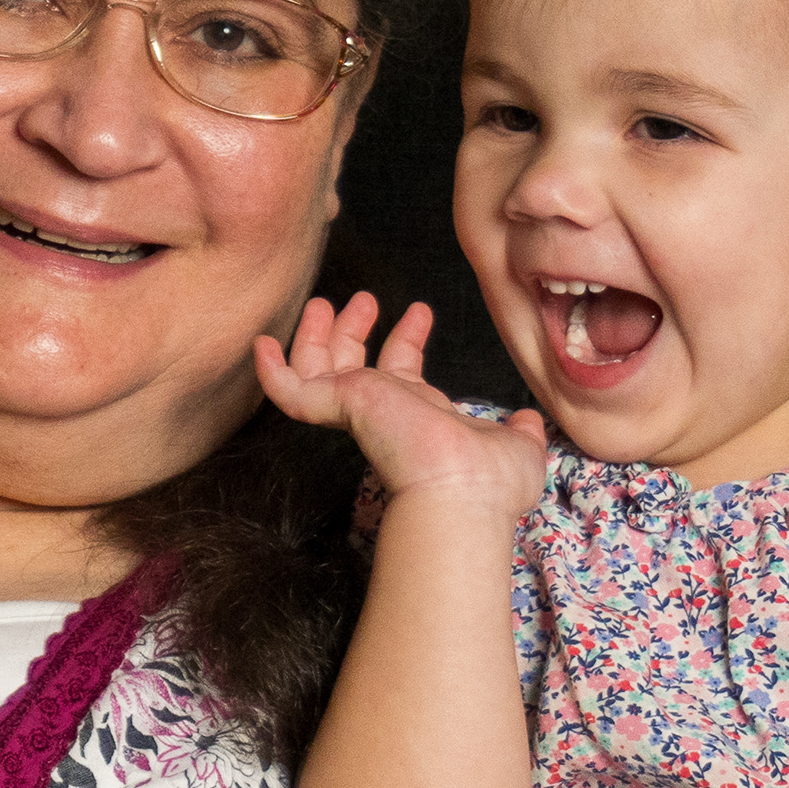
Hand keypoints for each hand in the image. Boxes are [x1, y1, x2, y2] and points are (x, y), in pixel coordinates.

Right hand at [254, 292, 548, 515]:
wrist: (463, 488)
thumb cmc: (490, 479)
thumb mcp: (517, 447)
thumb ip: (520, 430)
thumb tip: (529, 421)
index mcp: (420, 415)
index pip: (404, 372)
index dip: (408, 338)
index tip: (421, 310)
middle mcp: (385, 410)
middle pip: (353, 364)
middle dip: (354, 329)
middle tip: (361, 298)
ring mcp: (357, 407)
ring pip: (318, 369)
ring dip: (315, 335)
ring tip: (324, 303)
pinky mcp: (336, 405)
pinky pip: (290, 390)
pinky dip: (271, 370)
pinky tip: (259, 345)